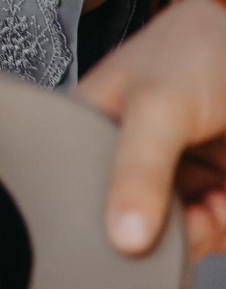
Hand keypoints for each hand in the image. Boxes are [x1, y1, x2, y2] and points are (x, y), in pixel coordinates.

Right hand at [78, 0, 225, 257]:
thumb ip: (138, 171)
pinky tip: (223, 205)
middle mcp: (131, 158)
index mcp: (91, 130)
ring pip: (178, 233)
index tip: (132, 234)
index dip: (101, 221)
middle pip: (132, 222)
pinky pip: (212, 225)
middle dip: (163, 233)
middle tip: (188, 221)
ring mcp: (176, 173)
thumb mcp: (157, 105)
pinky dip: (220, 224)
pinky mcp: (215, 184)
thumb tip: (122, 240)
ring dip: (200, 232)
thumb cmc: (199, 48)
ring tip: (213, 209)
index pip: (76, 192)